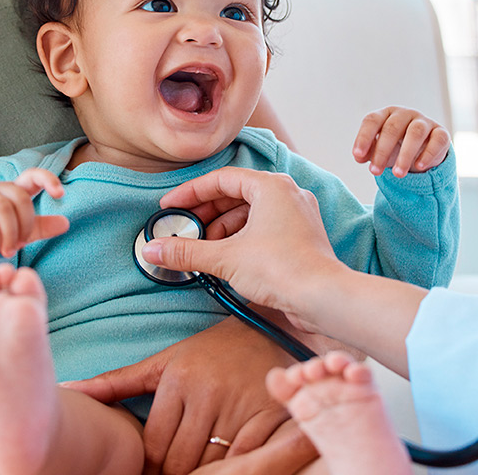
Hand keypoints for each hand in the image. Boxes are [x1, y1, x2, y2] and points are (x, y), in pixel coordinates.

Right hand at [0, 168, 68, 255]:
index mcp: (15, 190)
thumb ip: (42, 226)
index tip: (60, 194)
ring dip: (9, 234)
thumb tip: (66, 223)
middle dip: (24, 224)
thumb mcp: (23, 230)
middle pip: (20, 198)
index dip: (48, 179)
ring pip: (2, 208)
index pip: (33, 175)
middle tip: (20, 244)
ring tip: (8, 252)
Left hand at [61, 317, 301, 474]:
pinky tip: (229, 465)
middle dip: (175, 474)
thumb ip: (116, 382)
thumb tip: (68, 390)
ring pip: (212, 465)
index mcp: (178, 378)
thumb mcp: (162, 363)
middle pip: (181, 461)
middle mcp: (208, 391)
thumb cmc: (209, 352)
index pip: (154, 446)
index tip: (153, 471)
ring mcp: (241, 404)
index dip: (151, 467)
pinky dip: (236, 469)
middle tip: (174, 473)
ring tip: (200, 469)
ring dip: (204, 474)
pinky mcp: (271, 414)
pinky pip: (246, 460)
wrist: (269, 328)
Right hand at [144, 168, 348, 322]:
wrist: (324, 298)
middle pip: (236, 195)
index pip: (221, 179)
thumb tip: (153, 250)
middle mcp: (287, 194)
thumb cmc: (283, 269)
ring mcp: (297, 215)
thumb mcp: (225, 258)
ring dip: (222, 229)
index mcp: (271, 186)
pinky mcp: (300, 237)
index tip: (170, 206)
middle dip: (206, 214)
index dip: (191, 193)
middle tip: (183, 230)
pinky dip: (241, 238)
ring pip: (250, 213)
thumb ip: (187, 251)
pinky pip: (263, 228)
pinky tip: (225, 258)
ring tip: (203, 249)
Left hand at [352, 106, 449, 177]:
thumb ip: (368, 152)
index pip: (372, 120)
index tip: (357, 155)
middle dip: (382, 151)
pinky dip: (428, 154)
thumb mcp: (380, 150)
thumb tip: (359, 157)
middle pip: (392, 128)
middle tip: (375, 171)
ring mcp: (424, 122)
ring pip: (415, 133)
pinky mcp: (441, 133)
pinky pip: (437, 140)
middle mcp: (405, 114)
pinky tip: (419, 167)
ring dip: (405, 154)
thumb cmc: (396, 147)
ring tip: (397, 174)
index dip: (364, 137)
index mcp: (386, 114)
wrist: (424, 151)